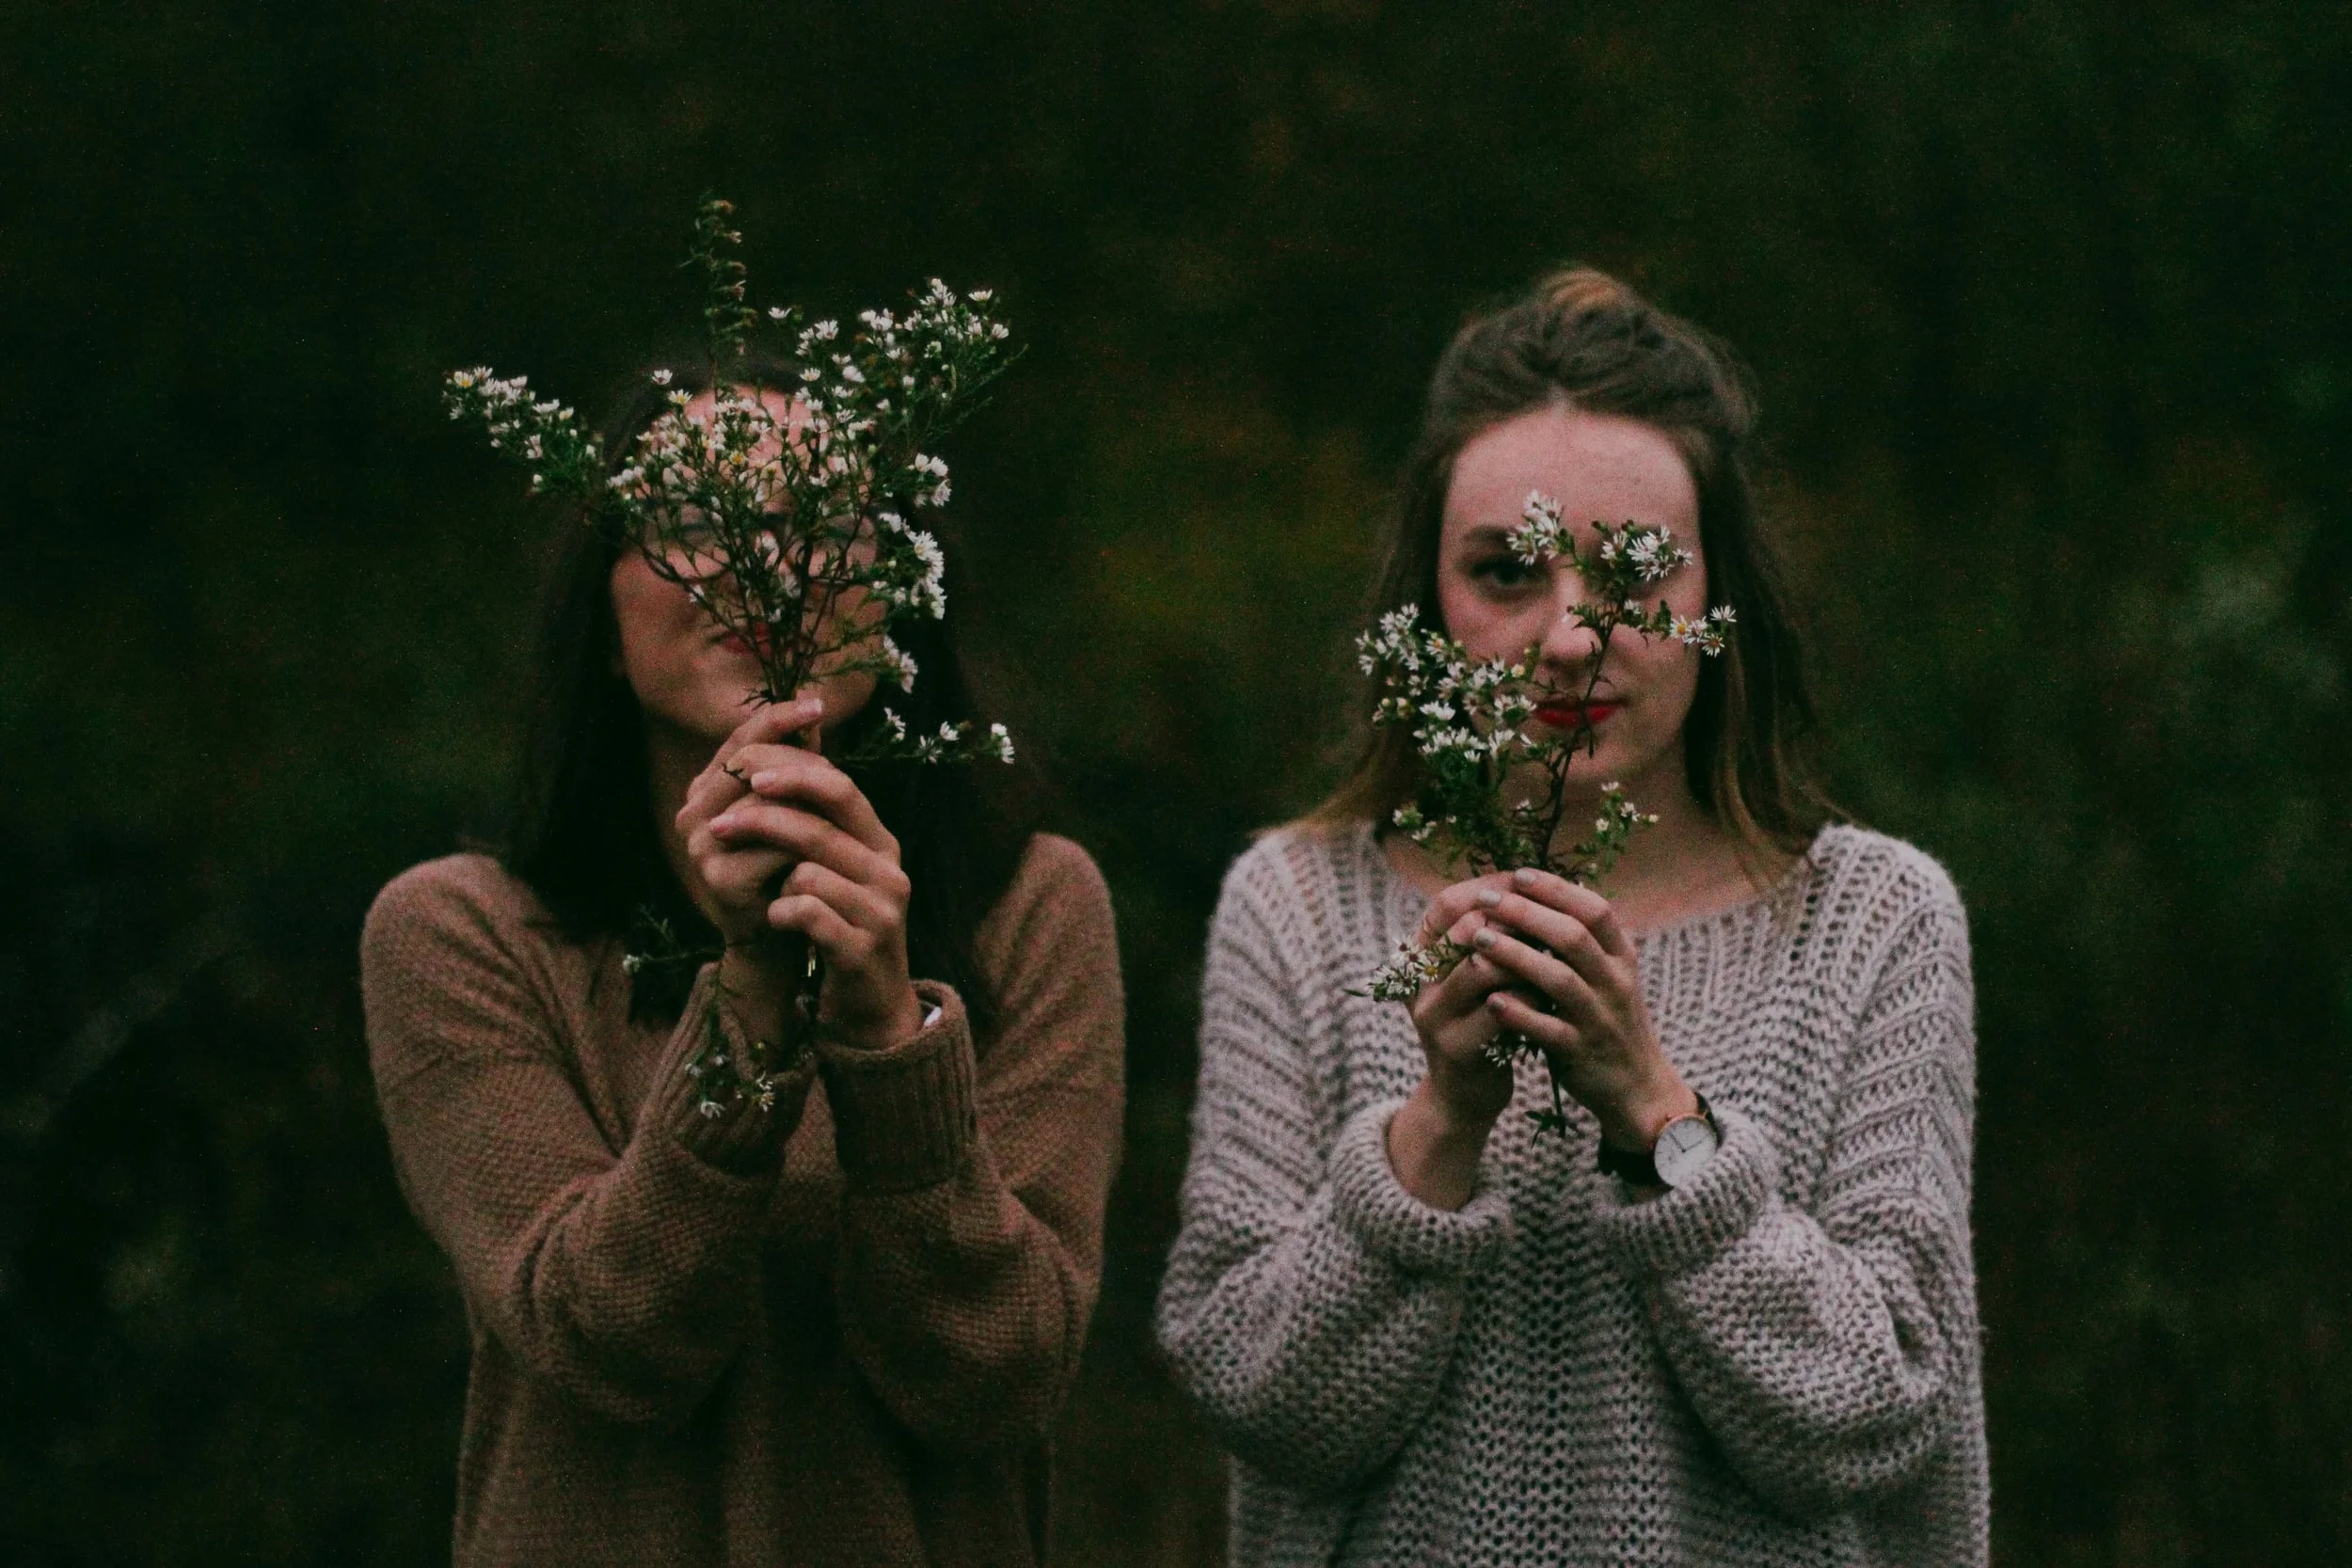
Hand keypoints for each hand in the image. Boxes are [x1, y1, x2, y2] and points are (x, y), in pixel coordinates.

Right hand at [674, 695, 828, 951]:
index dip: (778, 717)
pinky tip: (830, 847)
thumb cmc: (786, 864)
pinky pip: (775, 845)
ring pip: (765, 801)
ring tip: (841, 808)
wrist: (777, 936)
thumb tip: (814, 706)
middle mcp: (693, 811)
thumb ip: (797, 761)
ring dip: (808, 802)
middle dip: (802, 762)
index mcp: (706, 787)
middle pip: (753, 763)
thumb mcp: (793, 807)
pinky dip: (807, 843)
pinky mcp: (720, 878)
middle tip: (838, 771)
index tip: (818, 704)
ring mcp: (700, 845)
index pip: (740, 737)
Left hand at [697, 707, 923, 1050]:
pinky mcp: (863, 950)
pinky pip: (806, 916)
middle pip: (820, 830)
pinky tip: (777, 921)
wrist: (873, 999)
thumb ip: (819, 825)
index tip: (751, 775)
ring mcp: (881, 913)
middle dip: (762, 822)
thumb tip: (768, 766)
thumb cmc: (842, 923)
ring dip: (775, 883)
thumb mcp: (840, 870)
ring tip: (774, 895)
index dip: (796, 776)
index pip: (843, 790)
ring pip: (808, 875)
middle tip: (717, 827)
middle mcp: (890, 874)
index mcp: (882, 845)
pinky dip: (780, 914)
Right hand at [1385, 871, 1527, 1208]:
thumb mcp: (1477, 979)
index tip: (1530, 884)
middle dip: (1515, 920)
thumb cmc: (1482, 1025)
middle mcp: (1417, 983)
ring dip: (1527, 957)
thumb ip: (1493, 939)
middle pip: (1464, 929)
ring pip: (1482, 966)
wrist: (1466, 1096)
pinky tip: (1553, 995)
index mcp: (1418, 959)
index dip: (1489, 889)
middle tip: (1554, 918)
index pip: (1446, 904)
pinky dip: (1532, 997)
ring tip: (1558, 955)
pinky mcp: (1456, 1048)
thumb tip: (1535, 888)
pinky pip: (1501, 1009)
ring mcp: (1433, 1016)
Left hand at [1467, 867, 1694, 1149]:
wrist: (1637, 1087)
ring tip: (1478, 939)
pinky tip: (1491, 999)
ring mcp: (1599, 1019)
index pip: (1594, 910)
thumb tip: (1547, 892)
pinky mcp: (1581, 1052)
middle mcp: (1615, 983)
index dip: (1556, 889)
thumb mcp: (1609, 975)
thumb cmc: (1609, 1019)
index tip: (1518, 874)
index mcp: (1621, 958)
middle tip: (1486, 899)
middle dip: (1526, 913)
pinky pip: (1549, 1029)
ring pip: (1559, 980)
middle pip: (1573, 937)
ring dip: (1516, 956)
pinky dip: (1519, 1013)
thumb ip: (1584, 940)